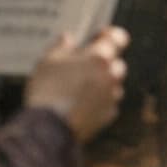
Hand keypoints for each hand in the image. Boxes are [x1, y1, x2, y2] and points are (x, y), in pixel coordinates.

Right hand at [25, 26, 128, 141]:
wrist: (47, 131)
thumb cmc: (47, 91)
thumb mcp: (48, 61)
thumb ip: (61, 46)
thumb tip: (68, 38)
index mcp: (100, 56)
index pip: (119, 37)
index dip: (110, 35)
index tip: (99, 37)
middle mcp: (111, 74)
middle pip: (116, 62)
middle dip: (103, 63)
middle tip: (83, 67)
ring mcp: (111, 96)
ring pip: (112, 84)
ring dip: (102, 83)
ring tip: (79, 89)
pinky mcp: (108, 116)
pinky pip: (108, 103)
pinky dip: (99, 102)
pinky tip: (81, 105)